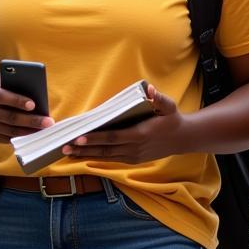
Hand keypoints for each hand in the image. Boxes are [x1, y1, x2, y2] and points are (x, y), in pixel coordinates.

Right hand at [0, 79, 53, 142]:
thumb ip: (13, 80)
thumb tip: (36, 87)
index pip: (2, 97)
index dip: (17, 101)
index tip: (33, 104)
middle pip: (10, 117)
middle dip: (31, 120)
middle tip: (48, 121)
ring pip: (11, 131)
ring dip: (30, 131)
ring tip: (45, 129)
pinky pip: (10, 138)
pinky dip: (24, 137)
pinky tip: (36, 133)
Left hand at [60, 85, 183, 164]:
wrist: (183, 139)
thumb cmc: (172, 119)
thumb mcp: (169, 106)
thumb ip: (159, 98)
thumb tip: (150, 89)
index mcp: (140, 134)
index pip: (113, 137)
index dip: (96, 138)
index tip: (80, 137)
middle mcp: (134, 148)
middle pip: (105, 149)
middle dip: (84, 149)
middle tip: (65, 146)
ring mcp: (133, 156)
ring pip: (106, 156)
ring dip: (86, 155)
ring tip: (68, 153)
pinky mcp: (133, 159)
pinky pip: (111, 158)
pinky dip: (96, 157)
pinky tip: (83, 155)